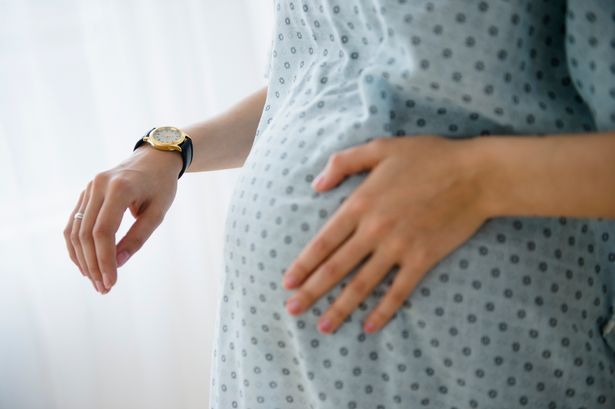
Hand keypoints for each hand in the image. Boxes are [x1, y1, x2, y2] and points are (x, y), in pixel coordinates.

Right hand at [63, 145, 182, 293]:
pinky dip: (76, 245)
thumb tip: (118, 264)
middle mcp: (98, 186)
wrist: (153, 159)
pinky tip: (85, 263)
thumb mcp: (158, 212)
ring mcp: (88, 188)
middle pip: (86, 233)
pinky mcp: (85, 193)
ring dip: (82, 259)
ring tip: (95, 280)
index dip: (104, 260)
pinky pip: (74, 223)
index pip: (103, 231)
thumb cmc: (161, 186)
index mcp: (120, 188)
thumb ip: (138, 237)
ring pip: (75, 230)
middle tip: (103, 288)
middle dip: (93, 264)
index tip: (111, 282)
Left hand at [282, 135, 490, 333]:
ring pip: (362, 285)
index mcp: (360, 204)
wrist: (475, 174)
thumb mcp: (380, 147)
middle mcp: (374, 231)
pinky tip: (370, 327)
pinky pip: (399, 291)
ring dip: (340, 308)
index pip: (323, 242)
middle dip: (311, 292)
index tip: (287, 283)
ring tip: (322, 327)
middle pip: (336, 268)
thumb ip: (343, 163)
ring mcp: (398, 248)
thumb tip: (315, 185)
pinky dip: (384, 311)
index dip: (303, 264)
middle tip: (293, 310)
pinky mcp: (422, 259)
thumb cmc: (427, 157)